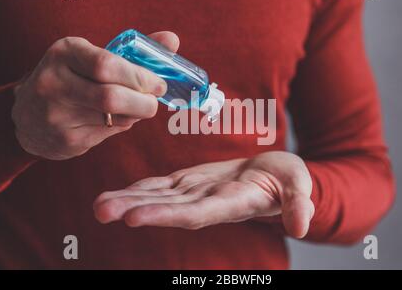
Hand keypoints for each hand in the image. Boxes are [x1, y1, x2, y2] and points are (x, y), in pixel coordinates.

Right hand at [12, 31, 178, 159]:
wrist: (29, 115)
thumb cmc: (73, 78)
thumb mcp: (93, 56)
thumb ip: (134, 50)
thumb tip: (172, 39)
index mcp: (64, 53)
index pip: (106, 64)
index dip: (139, 76)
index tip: (158, 83)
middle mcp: (54, 82)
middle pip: (111, 97)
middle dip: (144, 102)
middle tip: (154, 101)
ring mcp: (57, 114)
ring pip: (115, 118)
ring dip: (136, 114)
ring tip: (136, 107)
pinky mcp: (65, 140)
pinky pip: (108, 133)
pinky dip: (122, 125)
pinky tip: (116, 118)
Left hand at [94, 151, 314, 237]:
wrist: (273, 175)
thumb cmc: (289, 179)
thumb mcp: (299, 185)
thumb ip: (298, 203)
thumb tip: (302, 226)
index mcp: (232, 204)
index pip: (196, 213)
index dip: (166, 215)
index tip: (136, 217)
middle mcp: (208, 202)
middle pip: (168, 208)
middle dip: (135, 209)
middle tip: (101, 210)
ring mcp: (197, 192)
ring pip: (160, 196)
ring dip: (129, 199)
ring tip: (100, 205)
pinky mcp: (192, 181)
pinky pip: (163, 185)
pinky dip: (141, 188)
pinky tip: (119, 192)